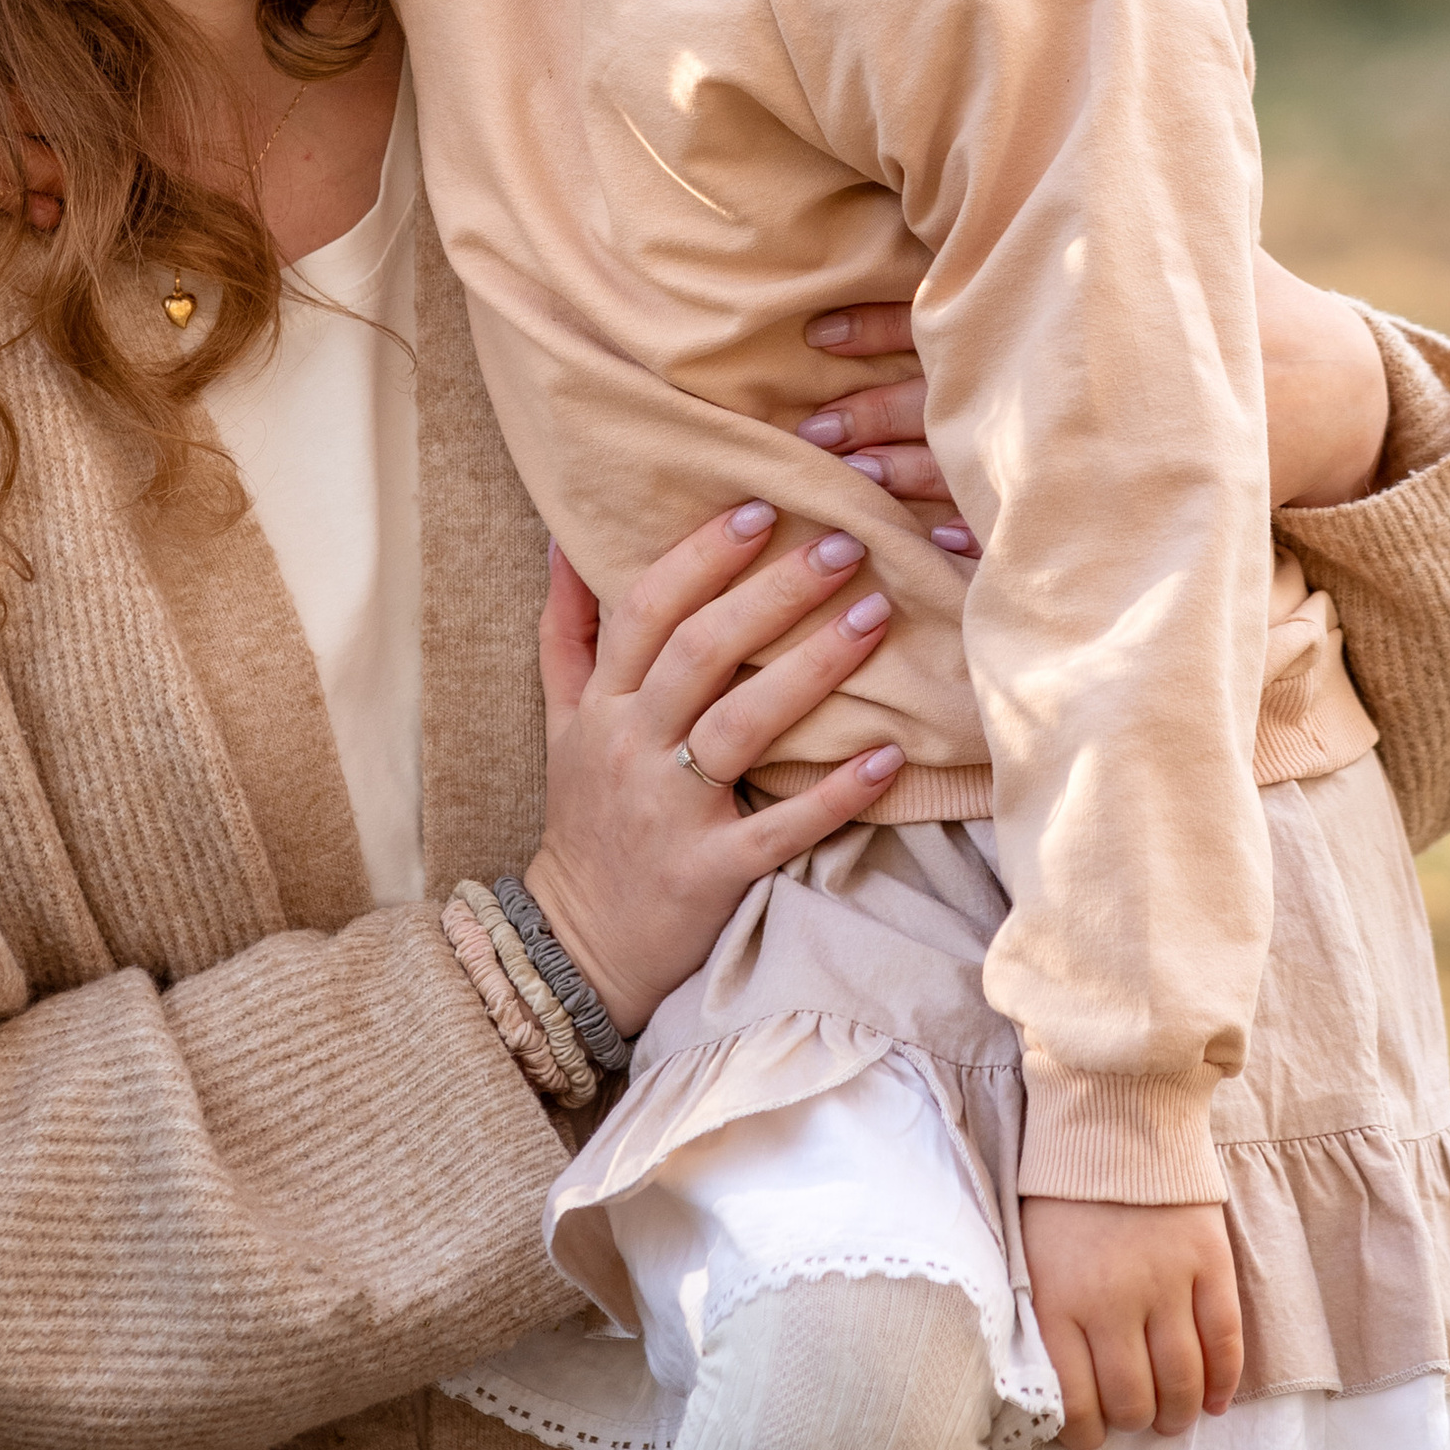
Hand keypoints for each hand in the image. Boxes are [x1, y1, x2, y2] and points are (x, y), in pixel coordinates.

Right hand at [522, 509, 906, 1035]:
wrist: (580, 942)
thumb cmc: (587, 814)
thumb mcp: (561, 719)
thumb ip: (567, 629)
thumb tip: (562, 537)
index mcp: (602, 704)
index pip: (645, 610)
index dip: (700, 556)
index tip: (761, 507)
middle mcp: (631, 747)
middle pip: (700, 653)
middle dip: (772, 593)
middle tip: (843, 544)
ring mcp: (671, 811)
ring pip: (741, 726)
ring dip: (811, 669)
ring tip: (874, 616)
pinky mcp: (711, 871)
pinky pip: (779, 826)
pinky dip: (834, 792)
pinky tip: (888, 754)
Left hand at [797, 249, 1393, 534]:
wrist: (1334, 394)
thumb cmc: (1240, 300)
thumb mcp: (1176, 233)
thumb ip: (1097, 192)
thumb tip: (1034, 96)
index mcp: (1070, 306)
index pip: (951, 309)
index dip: (877, 327)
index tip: (814, 335)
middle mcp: (1073, 375)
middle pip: (947, 397)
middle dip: (871, 417)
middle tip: (805, 433)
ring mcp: (1094, 445)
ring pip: (976, 467)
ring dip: (905, 478)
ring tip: (845, 482)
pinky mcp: (1118, 498)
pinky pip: (1033, 528)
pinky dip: (981, 539)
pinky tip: (929, 549)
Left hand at [1020, 1197, 1242, 1447]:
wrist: (1110, 1119)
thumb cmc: (1061, 1196)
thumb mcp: (1029, 1258)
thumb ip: (1045, 1322)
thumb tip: (1062, 1391)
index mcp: (1057, 1301)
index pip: (1075, 1402)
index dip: (1086, 1434)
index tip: (1091, 1434)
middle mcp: (1110, 1301)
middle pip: (1133, 1399)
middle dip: (1135, 1421)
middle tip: (1137, 1418)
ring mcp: (1165, 1282)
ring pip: (1181, 1380)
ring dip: (1179, 1412)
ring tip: (1175, 1416)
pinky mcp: (1208, 1262)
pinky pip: (1224, 1340)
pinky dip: (1224, 1381)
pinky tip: (1215, 1400)